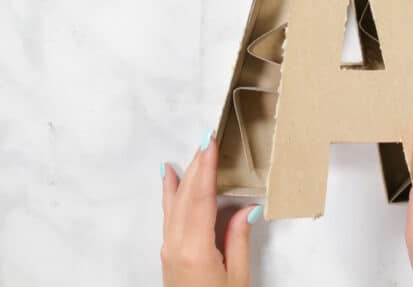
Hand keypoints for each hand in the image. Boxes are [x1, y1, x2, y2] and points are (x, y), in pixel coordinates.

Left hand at [161, 131, 261, 286]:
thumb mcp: (237, 278)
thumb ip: (238, 240)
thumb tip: (244, 209)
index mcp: (195, 249)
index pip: (201, 198)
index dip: (206, 168)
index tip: (211, 144)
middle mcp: (176, 246)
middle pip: (185, 195)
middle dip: (196, 166)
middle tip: (206, 140)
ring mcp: (168, 249)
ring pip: (173, 203)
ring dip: (184, 176)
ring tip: (190, 154)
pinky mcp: (168, 254)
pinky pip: (168, 215)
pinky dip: (171, 194)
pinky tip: (170, 182)